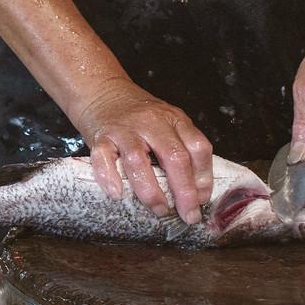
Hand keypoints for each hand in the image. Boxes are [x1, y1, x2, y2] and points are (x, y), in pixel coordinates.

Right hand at [73, 80, 214, 223]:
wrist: (101, 90)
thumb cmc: (136, 114)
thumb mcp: (165, 122)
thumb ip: (180, 147)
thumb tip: (195, 191)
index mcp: (173, 119)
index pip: (198, 147)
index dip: (204, 177)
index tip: (202, 199)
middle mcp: (151, 122)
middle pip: (174, 156)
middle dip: (184, 191)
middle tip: (188, 215)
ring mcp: (124, 129)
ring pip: (139, 160)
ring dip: (151, 191)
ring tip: (158, 209)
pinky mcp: (100, 136)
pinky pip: (104, 159)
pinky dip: (109, 178)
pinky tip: (116, 193)